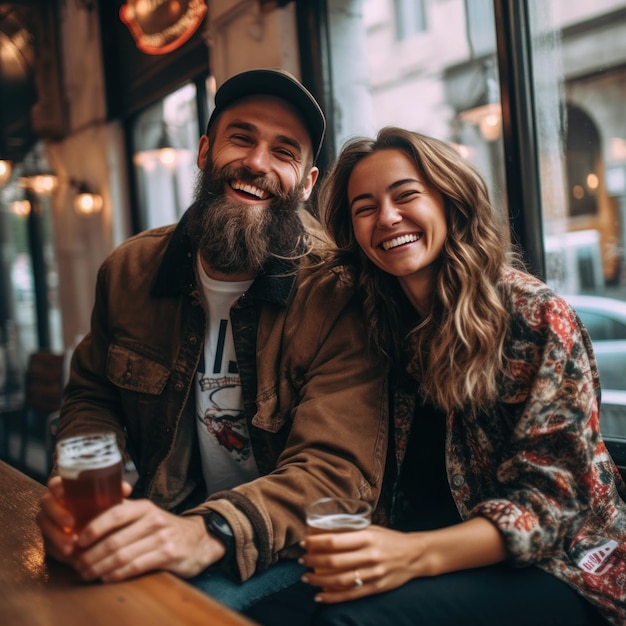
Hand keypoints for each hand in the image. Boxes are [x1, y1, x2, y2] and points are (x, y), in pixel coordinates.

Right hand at [36, 476, 132, 567]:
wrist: (102, 529)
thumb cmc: (103, 508)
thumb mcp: (109, 499)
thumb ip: (115, 492)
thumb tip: (126, 489)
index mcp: (67, 489)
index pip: (55, 483)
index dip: (56, 488)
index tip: (64, 494)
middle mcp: (55, 504)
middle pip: (46, 504)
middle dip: (57, 514)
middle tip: (71, 524)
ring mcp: (50, 522)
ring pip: (45, 526)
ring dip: (56, 536)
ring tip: (71, 546)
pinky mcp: (50, 539)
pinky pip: (48, 544)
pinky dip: (58, 549)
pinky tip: (69, 554)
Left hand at [72, 501, 224, 581]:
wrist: (199, 539)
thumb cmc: (164, 528)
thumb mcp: (146, 514)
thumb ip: (122, 514)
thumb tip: (84, 521)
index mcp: (144, 507)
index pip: (115, 513)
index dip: (93, 528)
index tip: (77, 542)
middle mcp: (153, 519)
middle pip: (114, 539)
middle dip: (91, 555)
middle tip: (77, 564)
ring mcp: (162, 537)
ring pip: (122, 555)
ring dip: (100, 567)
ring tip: (87, 573)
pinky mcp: (169, 554)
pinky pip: (135, 567)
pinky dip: (117, 574)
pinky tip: (107, 577)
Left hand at [299, 525, 422, 602]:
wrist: (415, 555)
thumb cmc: (389, 539)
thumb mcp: (372, 529)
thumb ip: (352, 531)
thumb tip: (325, 531)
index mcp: (367, 537)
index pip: (335, 541)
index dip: (316, 543)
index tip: (304, 543)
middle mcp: (370, 555)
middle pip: (335, 561)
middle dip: (313, 561)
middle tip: (301, 560)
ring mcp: (373, 573)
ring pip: (340, 580)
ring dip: (319, 580)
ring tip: (305, 578)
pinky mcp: (376, 587)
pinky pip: (351, 594)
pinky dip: (333, 597)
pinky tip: (319, 596)